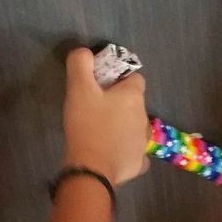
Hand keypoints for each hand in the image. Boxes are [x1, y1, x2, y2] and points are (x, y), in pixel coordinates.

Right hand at [63, 47, 149, 186]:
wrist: (91, 169)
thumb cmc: (86, 125)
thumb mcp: (78, 89)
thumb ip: (80, 64)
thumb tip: (84, 51)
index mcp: (133, 96)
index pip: (134, 78)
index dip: (118, 79)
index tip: (101, 87)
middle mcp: (144, 116)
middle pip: (133, 103)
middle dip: (119, 104)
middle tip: (95, 110)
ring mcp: (143, 142)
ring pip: (135, 127)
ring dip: (122, 127)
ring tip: (100, 132)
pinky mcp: (138, 162)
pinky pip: (134, 152)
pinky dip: (125, 150)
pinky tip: (111, 152)